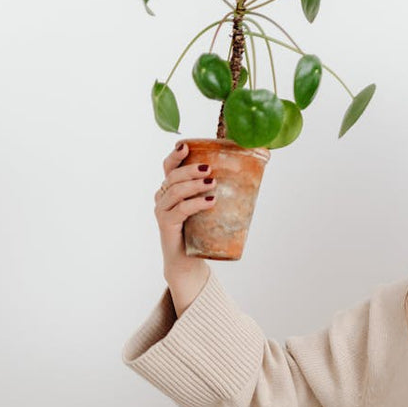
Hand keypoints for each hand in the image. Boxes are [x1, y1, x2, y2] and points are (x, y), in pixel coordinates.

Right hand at [155, 142, 216, 276]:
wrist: (188, 260)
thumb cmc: (199, 230)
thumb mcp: (207, 207)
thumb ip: (215, 192)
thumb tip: (245, 175)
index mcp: (170, 188)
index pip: (169, 167)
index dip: (175, 155)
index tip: (186, 146)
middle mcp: (162, 197)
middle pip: (172, 176)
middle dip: (190, 169)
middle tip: (209, 168)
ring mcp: (162, 210)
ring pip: (175, 191)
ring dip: (195, 185)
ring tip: (213, 183)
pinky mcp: (166, 224)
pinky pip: (179, 210)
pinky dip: (195, 203)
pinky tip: (210, 201)